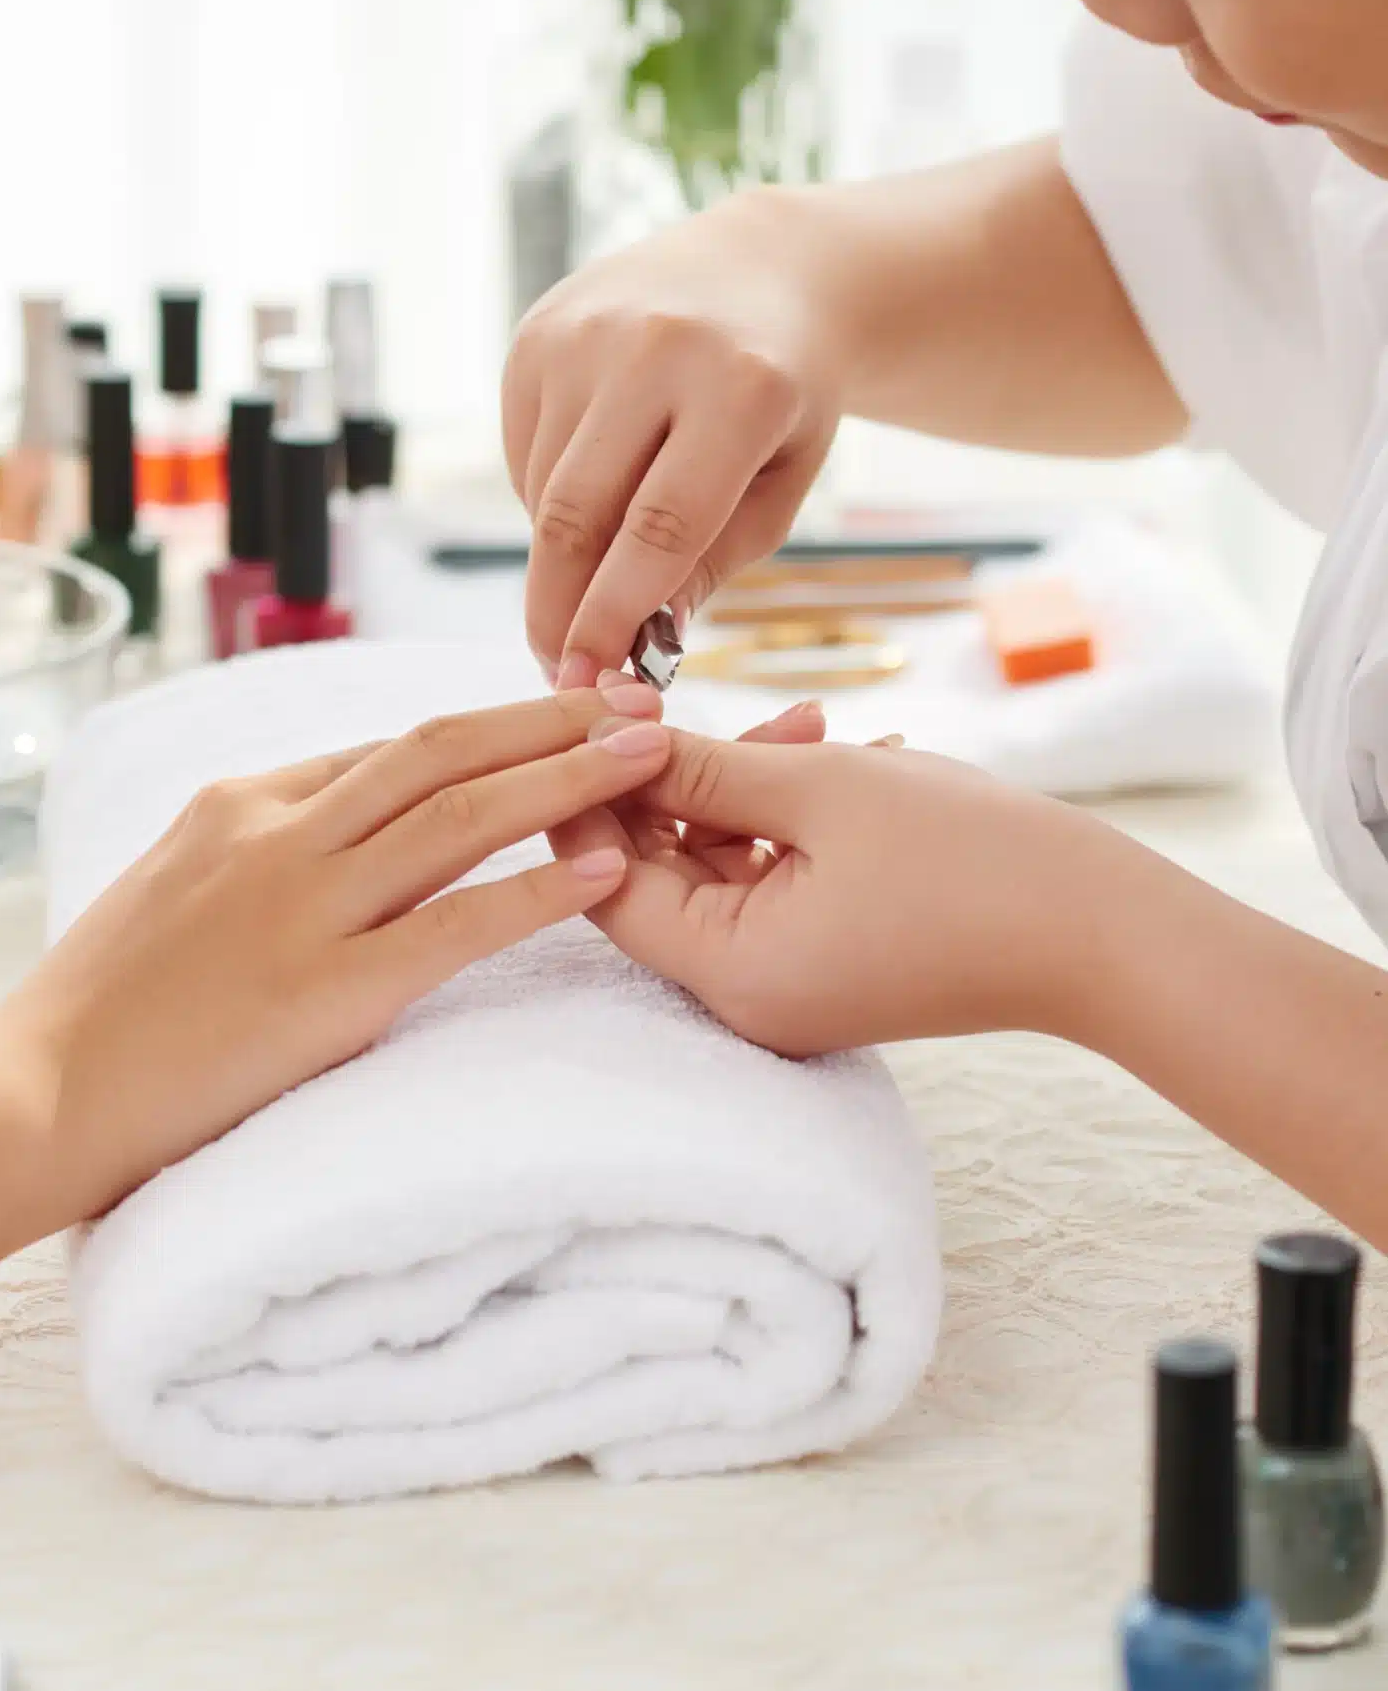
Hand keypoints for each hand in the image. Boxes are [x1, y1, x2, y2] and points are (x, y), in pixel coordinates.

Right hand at [0, 684, 670, 1216]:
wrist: (32, 1095)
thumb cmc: (96, 1012)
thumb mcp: (167, 888)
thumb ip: (247, 850)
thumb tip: (320, 832)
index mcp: (240, 804)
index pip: (388, 748)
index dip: (488, 730)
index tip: (562, 717)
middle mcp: (278, 834)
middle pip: (441, 752)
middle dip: (550, 722)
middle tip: (640, 699)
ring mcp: (303, 909)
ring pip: (461, 817)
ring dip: (569, 778)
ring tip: (652, 754)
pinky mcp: (325, 993)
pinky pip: (455, 926)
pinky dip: (540, 892)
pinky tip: (609, 871)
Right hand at [502, 190, 838, 685]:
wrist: (759, 269)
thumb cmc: (782, 397)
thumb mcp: (783, 481)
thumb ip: (713, 562)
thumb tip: (634, 644)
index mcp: (743, 389)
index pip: (660, 528)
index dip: (615, 615)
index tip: (591, 680)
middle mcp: (656, 348)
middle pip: (578, 513)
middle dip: (558, 609)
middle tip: (558, 672)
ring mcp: (586, 332)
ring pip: (543, 490)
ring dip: (558, 557)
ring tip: (594, 579)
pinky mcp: (537, 333)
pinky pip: (522, 452)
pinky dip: (546, 499)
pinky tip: (590, 498)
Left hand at [550, 714, 1105, 1053]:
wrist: (1104, 932)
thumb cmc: (971, 860)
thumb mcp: (820, 790)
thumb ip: (703, 767)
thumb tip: (607, 737)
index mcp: (730, 972)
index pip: (602, 884)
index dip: (587, 795)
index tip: (592, 713)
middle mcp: (747, 996)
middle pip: (656, 876)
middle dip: (666, 781)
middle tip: (672, 694)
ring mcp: (792, 982)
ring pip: (720, 869)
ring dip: (740, 788)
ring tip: (809, 721)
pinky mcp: (832, 961)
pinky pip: (775, 882)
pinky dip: (784, 820)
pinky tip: (837, 753)